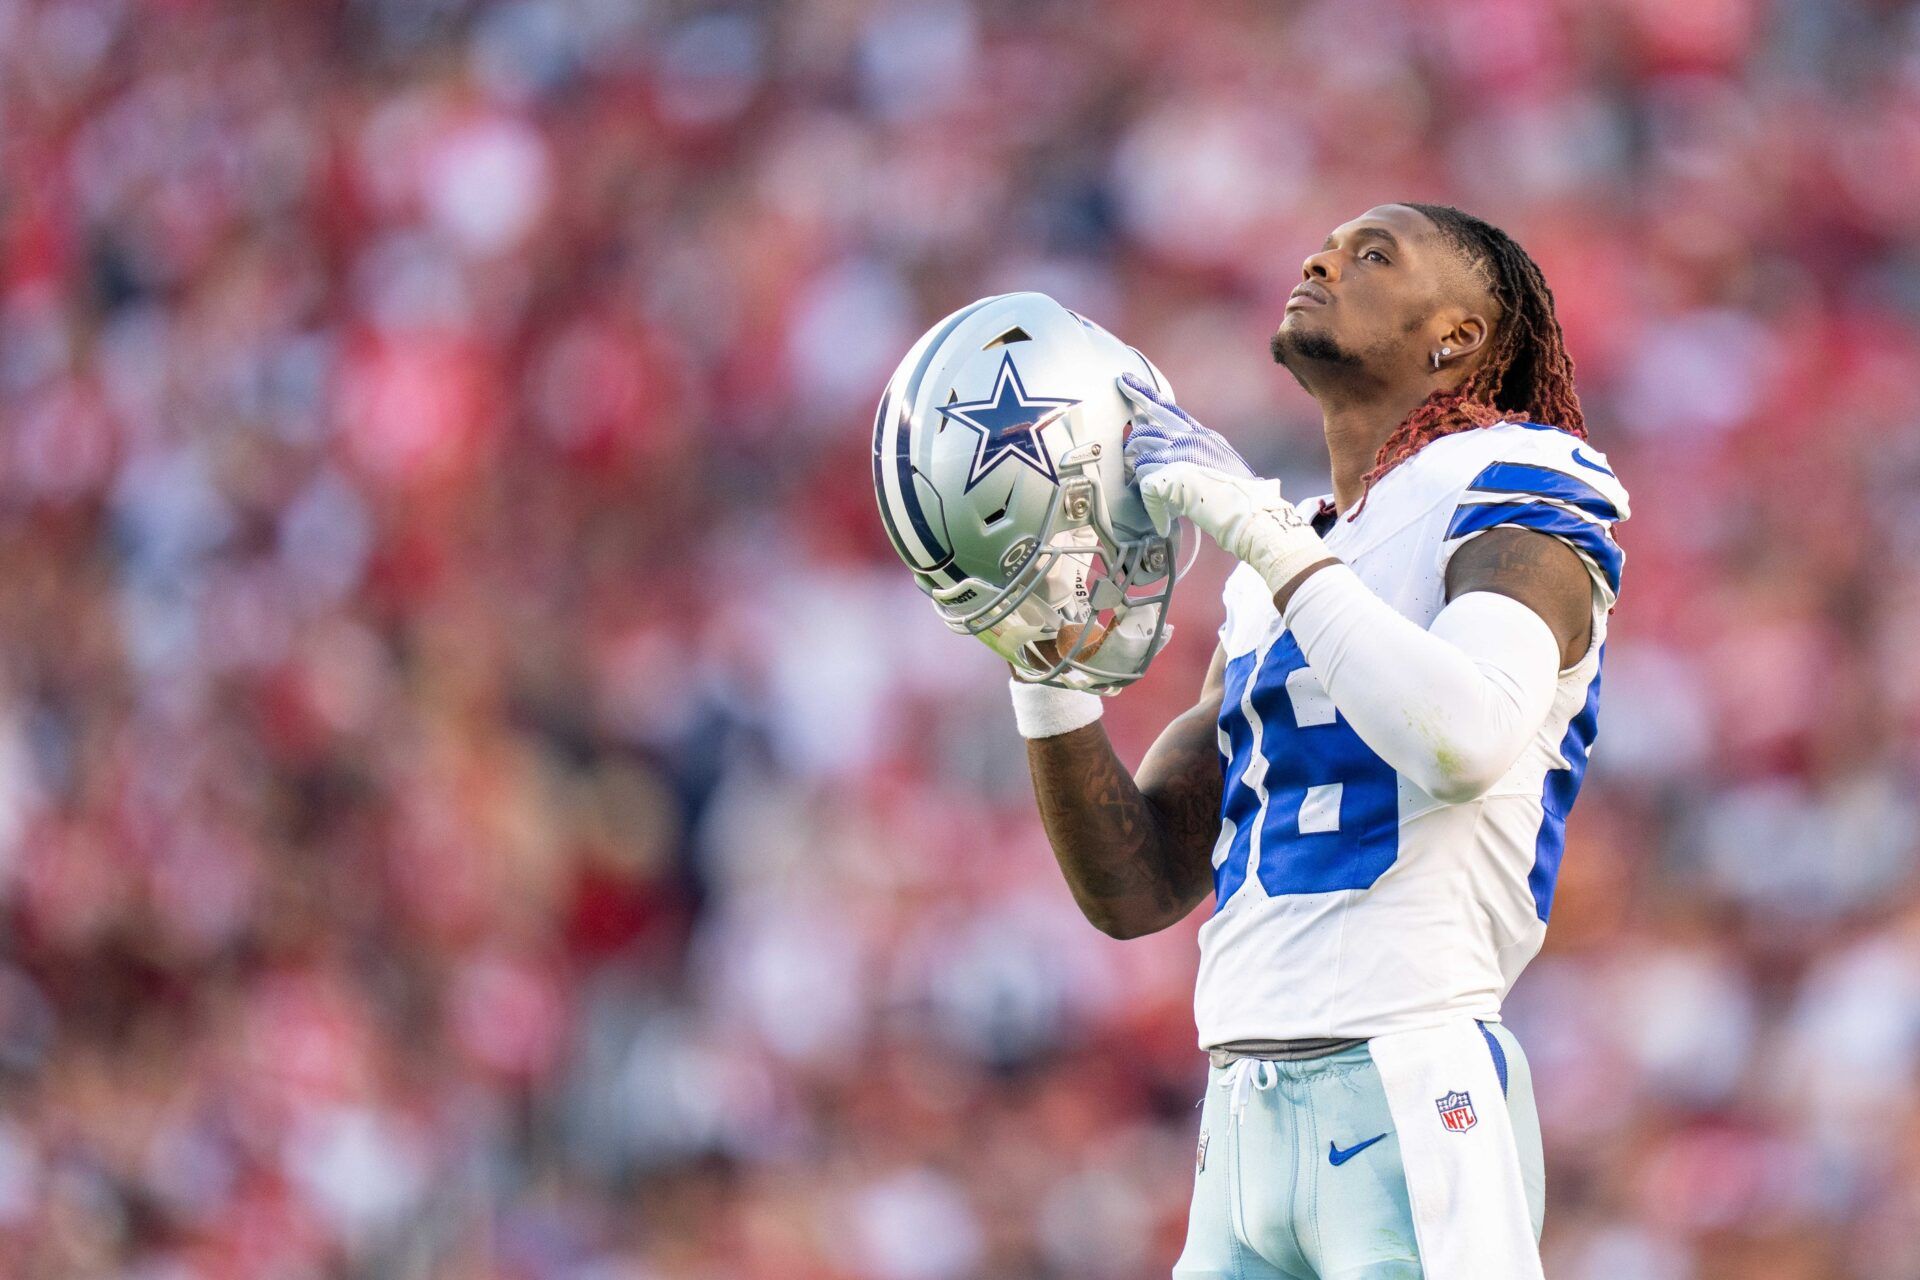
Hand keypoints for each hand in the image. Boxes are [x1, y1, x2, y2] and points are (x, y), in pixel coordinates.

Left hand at [1117, 375, 1334, 597]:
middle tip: (1135, 463)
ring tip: (1158, 494)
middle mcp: (1188, 439)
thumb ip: (1194, 450)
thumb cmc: (1237, 493)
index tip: (1124, 381)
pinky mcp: (1170, 475)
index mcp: (1200, 433)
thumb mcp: (1218, 460)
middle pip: (1144, 431)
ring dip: (1144, 479)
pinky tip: (1162, 516)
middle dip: (1133, 447)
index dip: (1143, 393)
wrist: (1249, 509)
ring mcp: (1179, 455)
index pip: (1166, 408)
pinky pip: (1144, 484)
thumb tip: (1167, 451)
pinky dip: (1151, 504)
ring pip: (1140, 459)